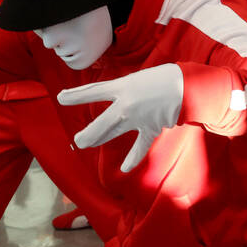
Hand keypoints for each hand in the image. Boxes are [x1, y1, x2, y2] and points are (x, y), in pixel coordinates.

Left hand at [57, 63, 183, 172]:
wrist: (186, 86)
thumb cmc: (160, 78)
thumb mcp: (135, 79)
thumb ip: (120, 90)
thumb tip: (109, 100)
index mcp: (122, 87)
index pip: (93, 92)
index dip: (76, 95)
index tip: (61, 98)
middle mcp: (126, 104)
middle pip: (100, 123)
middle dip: (88, 133)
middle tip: (78, 140)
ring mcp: (138, 118)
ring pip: (113, 133)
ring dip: (99, 139)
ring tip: (87, 143)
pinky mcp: (151, 127)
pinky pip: (139, 146)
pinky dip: (133, 158)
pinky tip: (124, 168)